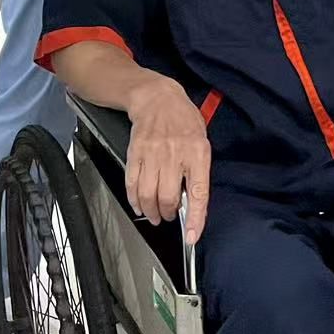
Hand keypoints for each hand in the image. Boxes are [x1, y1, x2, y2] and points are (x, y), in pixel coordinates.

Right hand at [126, 76, 211, 244]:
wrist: (157, 97)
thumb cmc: (183, 119)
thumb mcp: (201, 140)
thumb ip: (198, 169)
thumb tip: (193, 200)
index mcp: (198, 152)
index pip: (198, 193)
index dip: (195, 219)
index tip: (192, 236)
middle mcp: (175, 154)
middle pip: (168, 198)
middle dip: (169, 214)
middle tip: (170, 216)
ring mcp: (153, 154)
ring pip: (149, 195)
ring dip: (151, 212)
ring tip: (155, 215)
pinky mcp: (135, 153)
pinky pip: (132, 184)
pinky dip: (134, 200)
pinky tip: (139, 204)